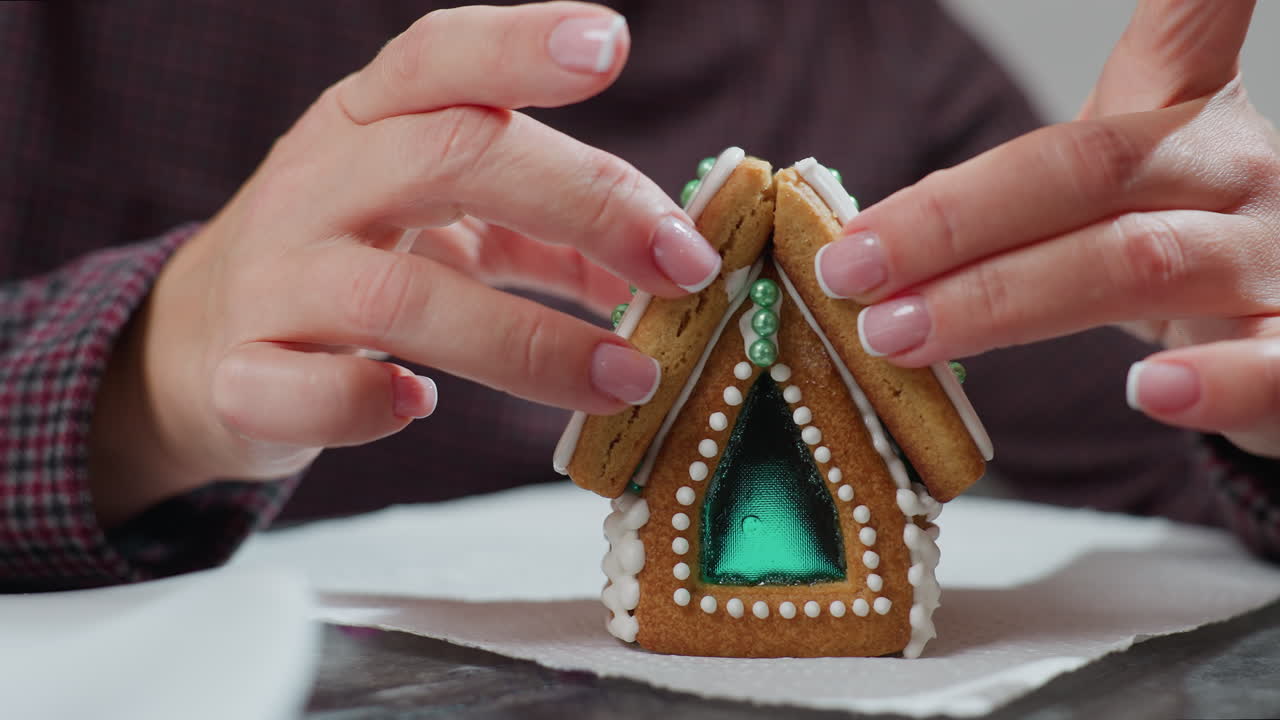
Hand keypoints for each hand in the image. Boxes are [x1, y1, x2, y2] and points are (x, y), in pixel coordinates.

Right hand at [89, 2, 721, 525]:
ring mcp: (273, 279)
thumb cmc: (350, 262)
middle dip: (582, 204)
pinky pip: (299, 388)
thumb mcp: (444, 220)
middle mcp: (317, 183)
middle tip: (682, 266)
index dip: (519, 44)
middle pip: (447, 158)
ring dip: (528, 343)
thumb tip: (670, 270)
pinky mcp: (239, 374)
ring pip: (395, 295)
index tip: (610, 45)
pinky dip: (365, 401)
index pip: (438, 59)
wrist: (198, 341)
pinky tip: (419, 405)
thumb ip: (552, 234)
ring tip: (626, 378)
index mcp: (367, 123)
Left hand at [816, 0, 1279, 456]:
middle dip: (950, 221)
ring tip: (900, 332)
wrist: (1272, 326)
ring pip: (1139, 262)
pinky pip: (1270, 367)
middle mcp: (1229, 172)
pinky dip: (1213, 384)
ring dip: (1004, 301)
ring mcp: (1271, 258)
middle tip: (846, 268)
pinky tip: (1146, 395)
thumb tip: (866, 228)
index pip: (1182, 17)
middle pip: (1085, 168)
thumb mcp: (1107, 186)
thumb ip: (1012, 188)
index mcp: (1179, 116)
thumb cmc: (1166, 245)